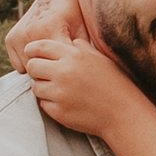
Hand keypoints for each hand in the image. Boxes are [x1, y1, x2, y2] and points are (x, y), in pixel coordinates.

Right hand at [6, 0, 87, 71]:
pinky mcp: (10, 39)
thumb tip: (82, 77)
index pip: (55, 67)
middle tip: (63, 63)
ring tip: (53, 57)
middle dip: (52, 71)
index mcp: (49, 29)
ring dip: (41, 67)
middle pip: (41, 69)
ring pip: (29, 68)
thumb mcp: (83, 32)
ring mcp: (18, 35)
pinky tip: (42, 53)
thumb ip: (80, 54)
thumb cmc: (75, 16)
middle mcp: (30, 32)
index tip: (73, 70)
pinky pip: (19, 64)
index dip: (65, 72)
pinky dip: (30, 63)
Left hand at [24, 37, 139, 138]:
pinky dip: (51, 104)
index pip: (39, 47)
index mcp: (73, 56)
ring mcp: (60, 93)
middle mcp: (63, 72)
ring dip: (44, 88)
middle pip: (32, 66)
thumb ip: (82, 48)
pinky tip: (68, 103)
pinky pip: (43, 104)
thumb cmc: (115, 84)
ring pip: (35, 87)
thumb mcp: (101, 59)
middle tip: (48, 76)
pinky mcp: (59, 112)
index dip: (33, 51)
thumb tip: (70, 42)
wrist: (124, 114)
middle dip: (37, 70)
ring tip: (61, 91)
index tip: (35, 56)